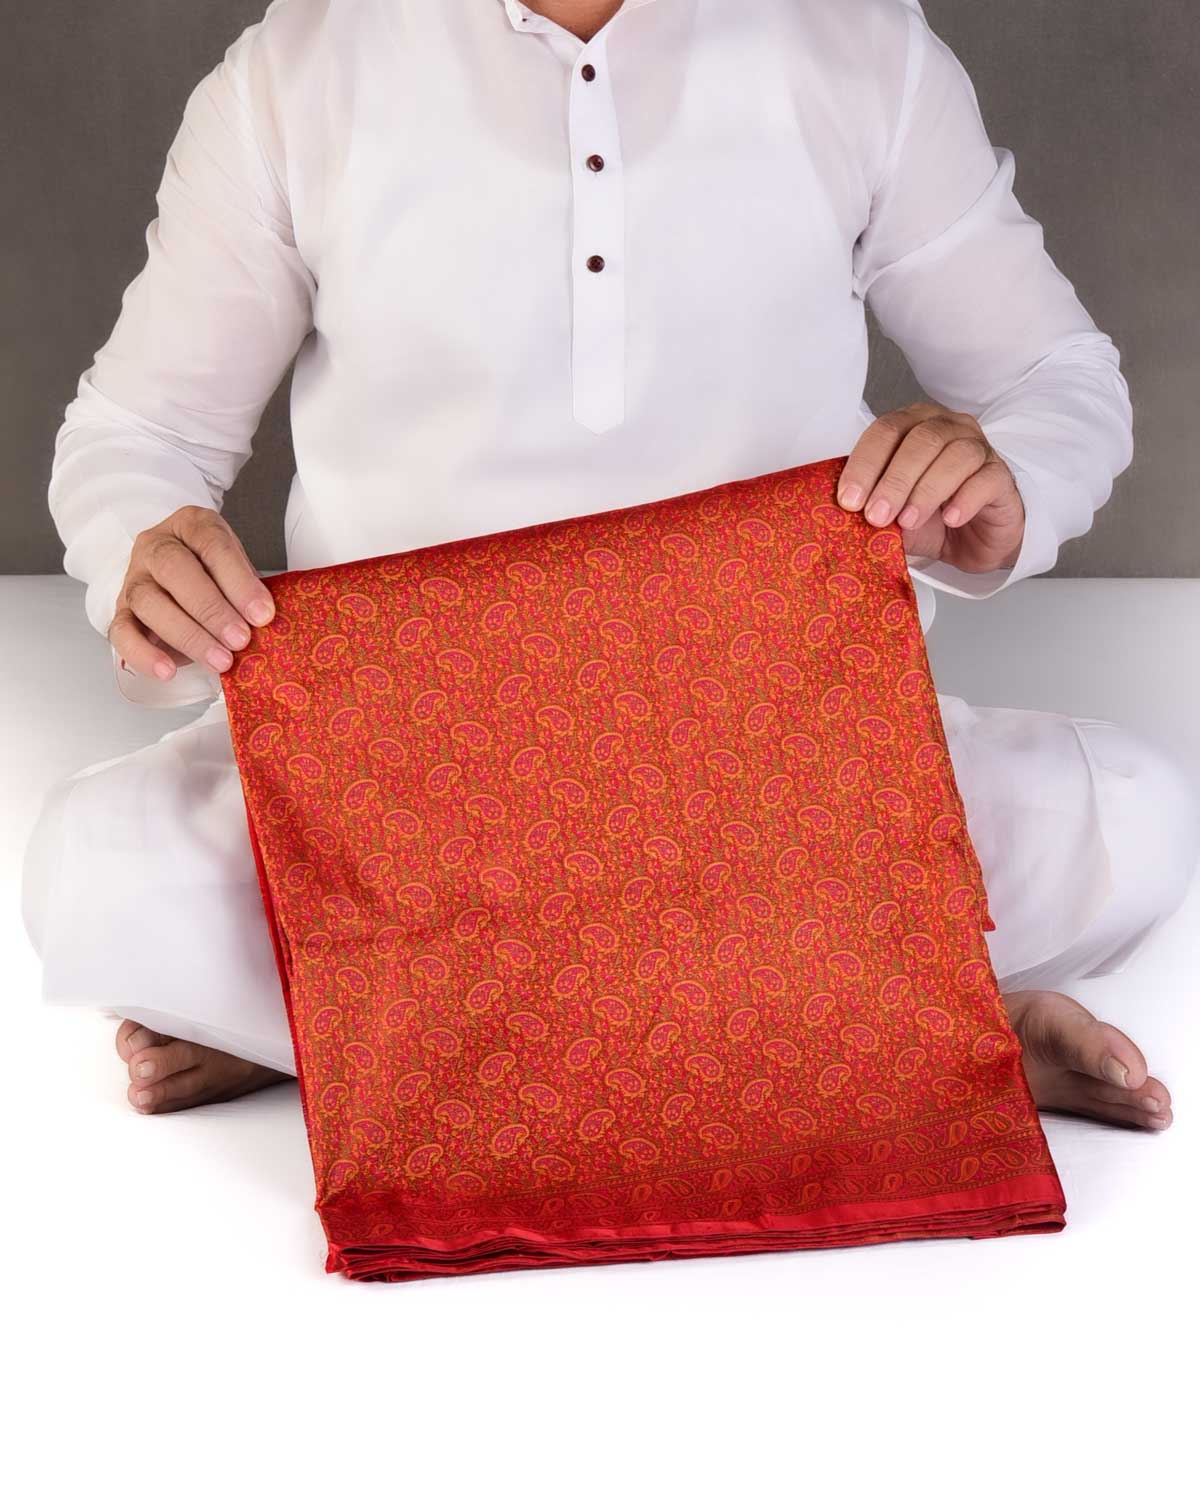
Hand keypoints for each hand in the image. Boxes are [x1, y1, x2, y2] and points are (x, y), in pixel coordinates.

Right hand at [107, 506, 274, 682]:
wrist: (177, 576)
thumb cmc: (214, 572)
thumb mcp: (236, 568)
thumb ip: (246, 589)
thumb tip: (264, 621)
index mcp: (191, 525)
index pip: (212, 545)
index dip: (238, 581)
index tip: (262, 614)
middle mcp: (156, 546)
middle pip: (174, 569)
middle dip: (211, 609)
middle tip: (240, 640)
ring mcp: (134, 577)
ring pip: (148, 602)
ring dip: (188, 635)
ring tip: (220, 661)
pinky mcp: (120, 610)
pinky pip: (121, 632)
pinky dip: (143, 654)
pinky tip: (168, 671)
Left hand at [836, 401, 1025, 573]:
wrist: (975, 539)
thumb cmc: (931, 517)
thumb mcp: (892, 513)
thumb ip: (871, 506)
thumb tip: (840, 518)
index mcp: (913, 426)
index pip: (886, 431)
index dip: (865, 464)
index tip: (849, 500)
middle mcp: (948, 428)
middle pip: (920, 441)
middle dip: (893, 480)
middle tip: (876, 517)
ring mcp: (978, 449)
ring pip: (955, 455)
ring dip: (926, 490)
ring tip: (908, 521)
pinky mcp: (1001, 476)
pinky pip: (986, 479)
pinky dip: (965, 499)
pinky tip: (950, 519)